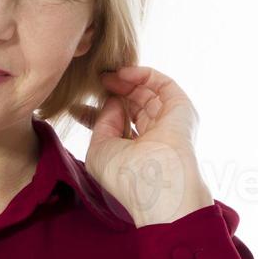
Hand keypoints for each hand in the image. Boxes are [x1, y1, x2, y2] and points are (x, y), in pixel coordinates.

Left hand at [67, 65, 213, 226]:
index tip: (76, 104)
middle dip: (112, 92)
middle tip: (93, 82)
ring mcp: (168, 122)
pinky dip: (143, 74)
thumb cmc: (126, 175)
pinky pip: (163, 84)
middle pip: (131, 106)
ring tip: (104, 76)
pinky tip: (123, 74)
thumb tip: (111, 99)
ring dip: (125, 81)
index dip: (97, 112)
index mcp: (135, 151)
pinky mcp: (182, 109)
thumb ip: (101, 122)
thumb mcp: (99, 149)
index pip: (116, 126)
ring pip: (146, 93)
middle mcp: (153, 136)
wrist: (158, 184)